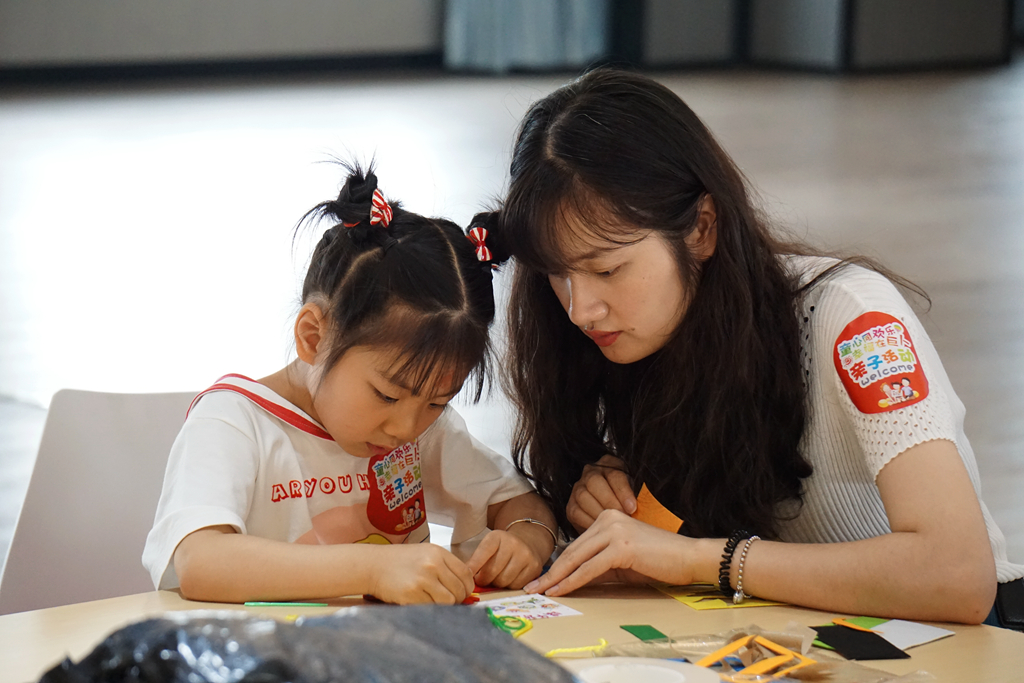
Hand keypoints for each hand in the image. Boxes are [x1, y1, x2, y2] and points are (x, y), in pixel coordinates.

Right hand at [370, 544, 473, 604]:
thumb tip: (464, 586)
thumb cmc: (400, 561)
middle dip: (457, 599)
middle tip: (448, 601)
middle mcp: (432, 564)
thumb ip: (445, 566)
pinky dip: (429, 610)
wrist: (373, 565)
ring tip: (435, 602)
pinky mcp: (411, 594)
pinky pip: (431, 608)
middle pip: (459, 590)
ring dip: (444, 606)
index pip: (466, 573)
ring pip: (448, 602)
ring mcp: (422, 580)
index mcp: (438, 553)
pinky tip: (421, 602)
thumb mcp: (425, 554)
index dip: (467, 587)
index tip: (463, 592)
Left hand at [467, 529, 546, 588]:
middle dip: (484, 579)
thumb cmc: (502, 548)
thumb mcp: (489, 546)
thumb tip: (466, 577)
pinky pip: (516, 586)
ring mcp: (526, 556)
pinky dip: (509, 586)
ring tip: (496, 578)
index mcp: (497, 536)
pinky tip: (509, 579)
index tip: (467, 575)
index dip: (473, 566)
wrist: (527, 542)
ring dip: (497, 584)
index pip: (483, 552)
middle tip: (482, 579)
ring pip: (504, 581)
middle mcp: (513, 544)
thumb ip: (477, 560)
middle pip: (492, 572)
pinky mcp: (535, 568)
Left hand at [524, 509, 696, 596]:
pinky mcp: (621, 546)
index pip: (576, 545)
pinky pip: (591, 568)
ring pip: (577, 559)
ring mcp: (614, 531)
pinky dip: (574, 581)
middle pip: (572, 551)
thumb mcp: (622, 564)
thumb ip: (598, 566)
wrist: (688, 558)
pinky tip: (561, 591)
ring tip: (542, 592)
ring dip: (557, 578)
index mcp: (607, 519)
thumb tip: (572, 579)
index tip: (542, 580)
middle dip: (551, 572)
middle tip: (533, 587)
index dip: (557, 564)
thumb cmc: (658, 561)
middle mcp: (607, 520)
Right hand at [567, 454, 635, 532]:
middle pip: (595, 482)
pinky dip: (588, 522)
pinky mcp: (571, 506)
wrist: (615, 510)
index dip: (623, 492)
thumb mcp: (637, 492)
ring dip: (599, 513)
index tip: (632, 508)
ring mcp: (578, 488)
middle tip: (621, 518)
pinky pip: (576, 512)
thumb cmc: (629, 502)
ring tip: (612, 526)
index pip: (614, 474)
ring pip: (583, 497)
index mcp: (610, 464)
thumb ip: (641, 496)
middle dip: (610, 502)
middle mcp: (591, 473)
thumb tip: (649, 507)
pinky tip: (600, 529)